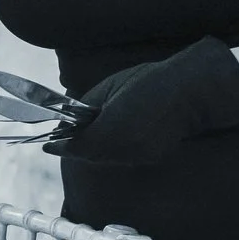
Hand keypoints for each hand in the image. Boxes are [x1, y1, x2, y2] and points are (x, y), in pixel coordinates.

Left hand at [45, 37, 238, 165]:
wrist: (192, 91)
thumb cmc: (150, 81)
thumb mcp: (110, 88)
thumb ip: (86, 108)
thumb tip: (70, 121)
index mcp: (109, 129)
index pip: (75, 144)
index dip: (59, 144)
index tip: (46, 144)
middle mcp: (122, 149)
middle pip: (88, 154)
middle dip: (74, 147)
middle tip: (62, 138)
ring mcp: (138, 155)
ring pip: (105, 158)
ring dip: (93, 150)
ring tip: (87, 136)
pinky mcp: (151, 157)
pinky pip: (123, 158)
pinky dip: (113, 151)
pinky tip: (112, 138)